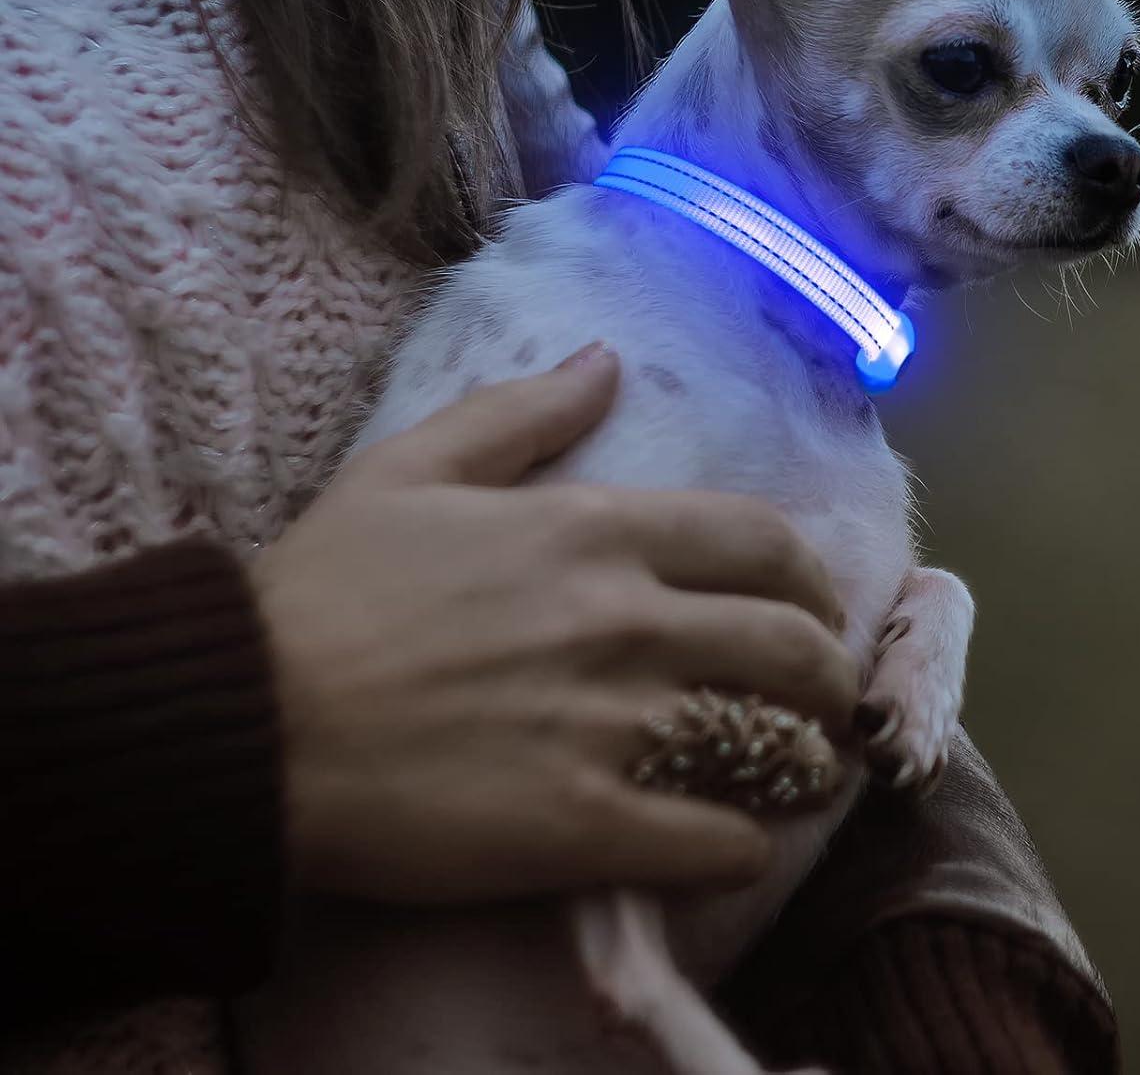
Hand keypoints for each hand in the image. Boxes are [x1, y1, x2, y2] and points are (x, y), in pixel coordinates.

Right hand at [249, 344, 857, 903]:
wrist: (242, 720)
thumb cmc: (325, 589)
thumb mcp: (413, 467)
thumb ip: (523, 412)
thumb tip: (605, 359)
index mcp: (597, 532)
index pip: (765, 542)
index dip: (812, 580)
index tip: (809, 608)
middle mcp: (627, 620)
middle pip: (797, 647)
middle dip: (832, 676)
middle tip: (820, 701)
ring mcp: (613, 726)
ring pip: (778, 744)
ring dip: (806, 763)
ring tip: (796, 774)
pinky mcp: (583, 826)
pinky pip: (717, 844)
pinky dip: (745, 846)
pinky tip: (732, 841)